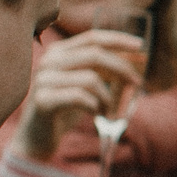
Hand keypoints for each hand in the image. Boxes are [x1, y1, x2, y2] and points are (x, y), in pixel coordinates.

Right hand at [18, 28, 143, 158]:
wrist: (36, 139)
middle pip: (95, 55)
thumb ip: (104, 70)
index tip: (140, 46)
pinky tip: (96, 115)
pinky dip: (96, 107)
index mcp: (58, 52)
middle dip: (121, 68)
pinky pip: (81, 97)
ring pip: (91, 78)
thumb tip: (139, 58)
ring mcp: (44, 80)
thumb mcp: (86, 85)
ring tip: (107, 111)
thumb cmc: (65, 110)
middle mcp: (48, 61)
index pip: (92, 38)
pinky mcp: (44, 100)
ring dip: (107, 97)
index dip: (118, 40)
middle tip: (136, 84)